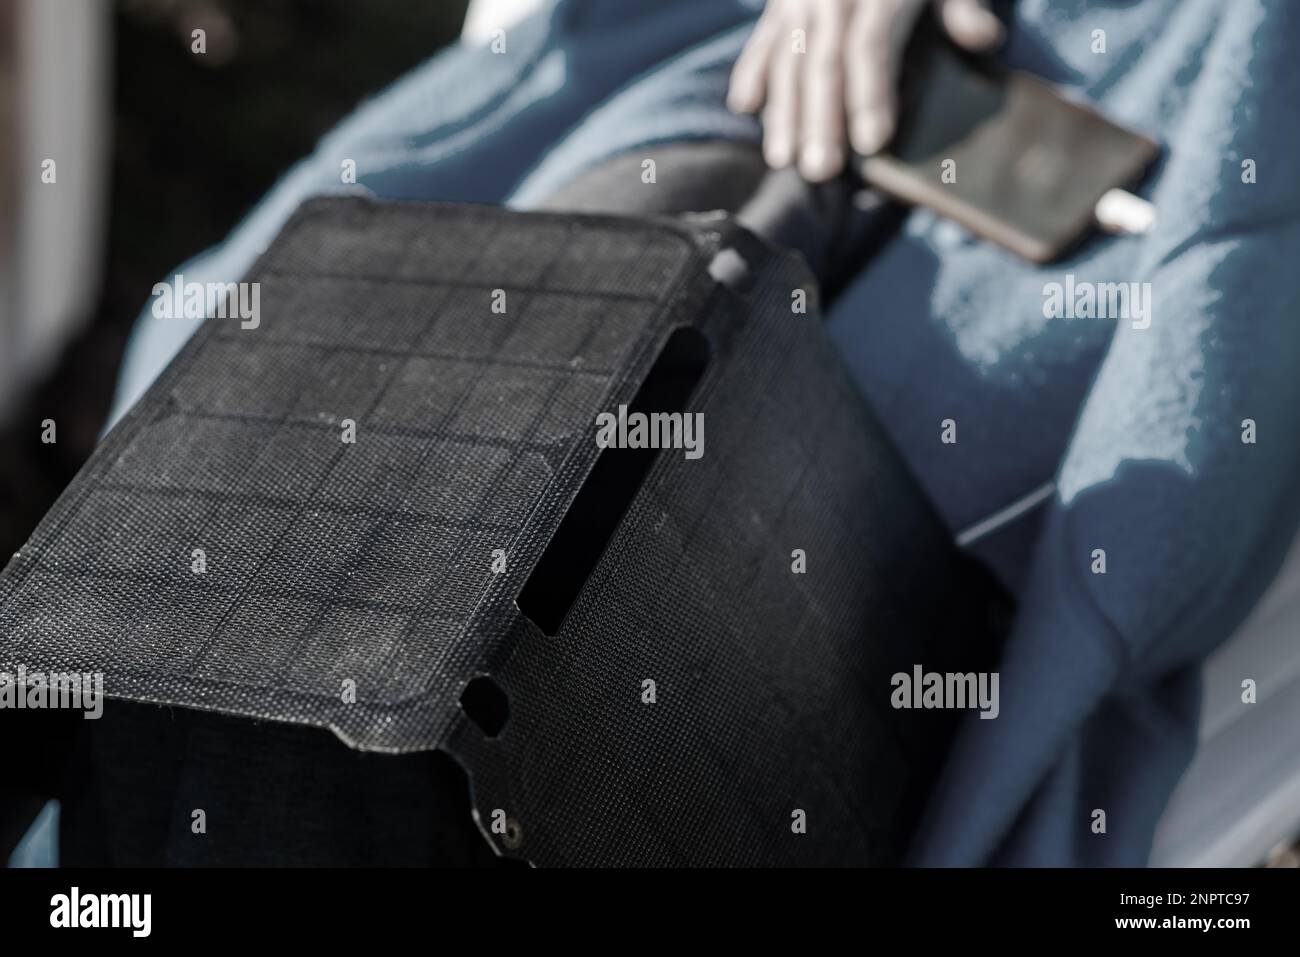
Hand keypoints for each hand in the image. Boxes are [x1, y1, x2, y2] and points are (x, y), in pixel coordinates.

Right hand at [727, 0, 1002, 181]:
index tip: (873, 142)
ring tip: (782, 159)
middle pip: (824, 64)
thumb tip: (983, 39)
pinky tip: (747, 108)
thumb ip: (960, 5)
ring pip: (788, 59)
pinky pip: (762, 39)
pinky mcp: (779, 3)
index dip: (871, 96)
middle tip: (819, 171)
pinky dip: (752, 71)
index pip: (871, 48)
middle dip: (820, 120)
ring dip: (783, 112)